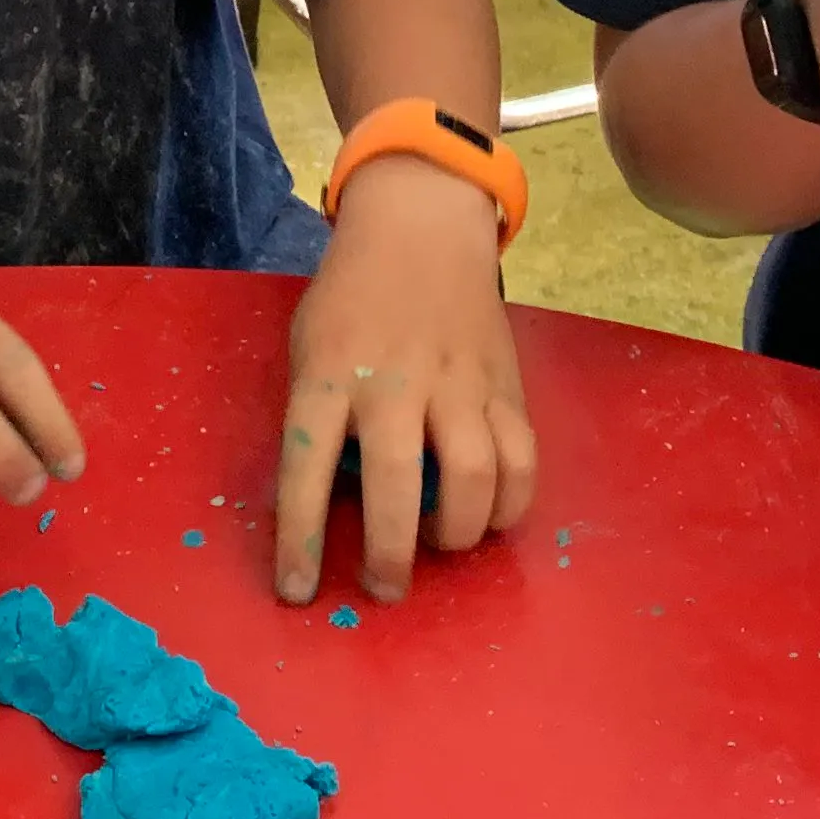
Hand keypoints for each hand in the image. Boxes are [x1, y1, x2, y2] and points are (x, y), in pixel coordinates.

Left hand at [272, 157, 534, 604]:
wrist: (420, 227)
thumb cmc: (351, 297)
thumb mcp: (310, 345)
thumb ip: (319, 416)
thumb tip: (337, 502)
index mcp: (329, 372)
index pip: (306, 465)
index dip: (300, 537)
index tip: (297, 591)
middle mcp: (394, 380)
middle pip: (396, 481)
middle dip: (390, 553)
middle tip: (385, 587)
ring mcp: (457, 380)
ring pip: (474, 473)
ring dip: (459, 532)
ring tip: (441, 543)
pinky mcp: (504, 382)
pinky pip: (522, 456)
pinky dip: (512, 503)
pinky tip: (491, 517)